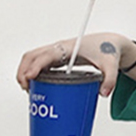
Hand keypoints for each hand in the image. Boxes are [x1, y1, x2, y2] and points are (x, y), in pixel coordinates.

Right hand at [16, 33, 135, 97]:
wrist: (110, 42)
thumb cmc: (108, 49)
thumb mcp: (111, 66)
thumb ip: (110, 80)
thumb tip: (103, 93)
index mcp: (69, 48)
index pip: (46, 55)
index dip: (35, 66)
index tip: (28, 78)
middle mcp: (60, 48)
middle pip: (32, 56)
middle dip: (24, 70)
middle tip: (25, 88)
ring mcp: (58, 52)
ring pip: (33, 58)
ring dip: (25, 71)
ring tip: (27, 88)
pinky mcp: (59, 57)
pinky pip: (40, 63)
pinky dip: (33, 71)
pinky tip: (35, 84)